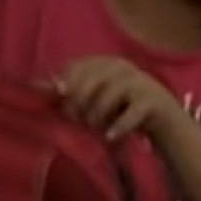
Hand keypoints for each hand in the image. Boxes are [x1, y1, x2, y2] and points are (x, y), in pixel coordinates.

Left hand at [51, 56, 186, 140]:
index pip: (76, 67)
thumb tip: (33, 86)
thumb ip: (69, 92)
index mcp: (105, 62)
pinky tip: (110, 138)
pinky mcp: (155, 101)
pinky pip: (130, 113)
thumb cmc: (122, 112)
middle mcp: (123, 66)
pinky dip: (118, 128)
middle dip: (80, 105)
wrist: (167, 126)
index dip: (66, 85)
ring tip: (97, 131)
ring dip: (98, 118)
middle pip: (90, 80)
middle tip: (80, 122)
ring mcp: (141, 82)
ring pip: (108, 96)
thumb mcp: (95, 101)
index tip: (62, 103)